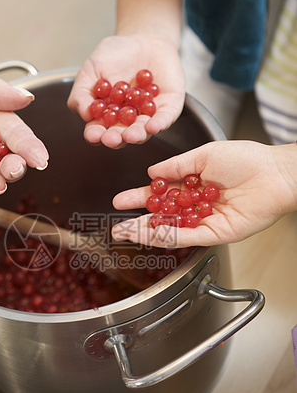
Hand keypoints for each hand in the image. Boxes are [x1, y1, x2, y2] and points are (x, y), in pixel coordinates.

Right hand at [67, 33, 184, 148]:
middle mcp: (127, 120)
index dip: (95, 135)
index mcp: (106, 115)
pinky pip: (165, 118)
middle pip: (121, 135)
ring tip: (130, 135)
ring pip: (143, 130)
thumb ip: (82, 91)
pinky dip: (159, 123)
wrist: (145, 38)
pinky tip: (153, 126)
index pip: (99, 130)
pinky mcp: (168, 107)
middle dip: (116, 138)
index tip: (93, 135)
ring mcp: (148, 115)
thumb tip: (84, 113)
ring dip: (136, 135)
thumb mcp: (91, 68)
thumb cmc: (115, 55)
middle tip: (112, 139)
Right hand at [111, 140, 296, 246]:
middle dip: (137, 223)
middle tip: (116, 227)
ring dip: (148, 233)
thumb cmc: (247, 159)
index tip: (120, 200)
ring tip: (126, 233)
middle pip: (161, 218)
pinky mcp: (216, 234)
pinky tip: (152, 235)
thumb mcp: (204, 155)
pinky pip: (189, 237)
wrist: (274, 173)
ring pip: (171, 231)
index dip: (139, 198)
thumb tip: (151, 173)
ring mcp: (205, 222)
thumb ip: (176, 165)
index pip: (159, 195)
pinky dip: (169, 237)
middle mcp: (196, 206)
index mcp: (192, 186)